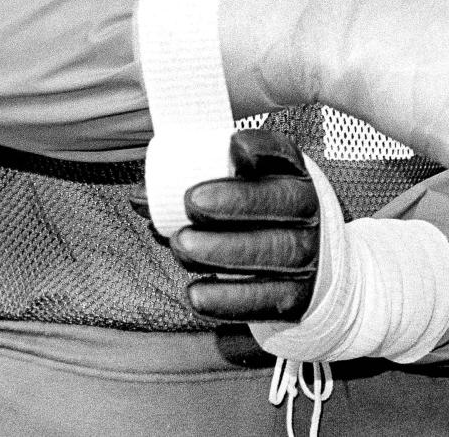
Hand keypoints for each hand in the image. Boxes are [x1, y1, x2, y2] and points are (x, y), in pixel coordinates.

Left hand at [169, 128, 318, 321]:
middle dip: (236, 202)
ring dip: (222, 250)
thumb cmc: (256, 216)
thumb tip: (141, 198)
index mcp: (292, 173)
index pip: (283, 153)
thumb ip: (195, 185)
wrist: (303, 265)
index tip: (231, 146)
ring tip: (182, 246)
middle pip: (281, 203)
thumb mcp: (239, 188)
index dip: (260, 148)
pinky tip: (196, 293)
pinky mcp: (295, 297)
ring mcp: (307, 256)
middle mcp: (307, 210)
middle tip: (191, 203)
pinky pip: (265, 301)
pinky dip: (228, 300)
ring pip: (272, 253)